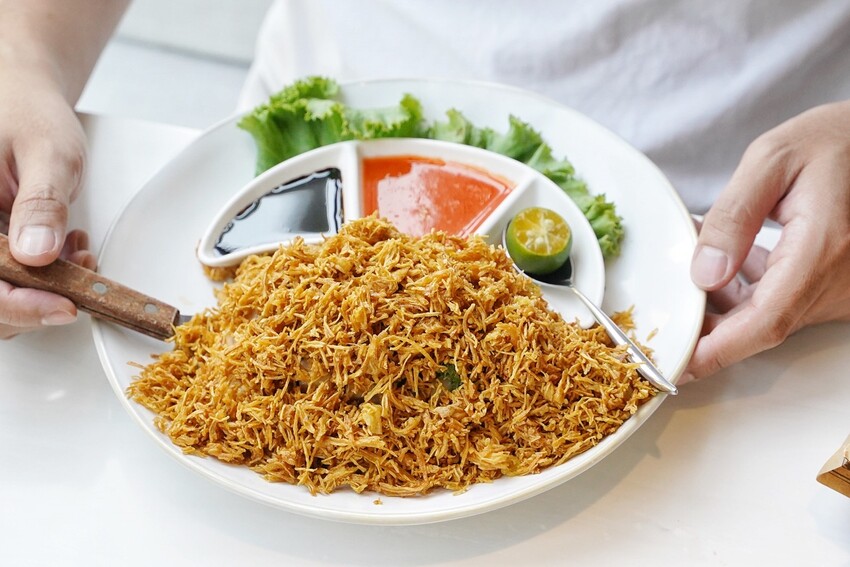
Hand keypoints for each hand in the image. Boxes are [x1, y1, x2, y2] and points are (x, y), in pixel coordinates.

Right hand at [0, 62, 94, 338]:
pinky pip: (10, 278)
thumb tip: (36, 253)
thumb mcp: (47, 152)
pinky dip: (45, 277)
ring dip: (44, 291)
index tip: (64, 306)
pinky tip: (69, 250)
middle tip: (82, 282)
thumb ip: (42, 203)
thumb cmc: (26, 111)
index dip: (17, 305)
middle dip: (36, 301)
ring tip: (78, 255)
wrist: (19, 94)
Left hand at [684, 100, 849, 380]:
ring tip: (687, 273)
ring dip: (724, 305)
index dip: (717, 350)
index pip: (764, 321)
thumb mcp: (771, 160)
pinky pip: (784, 302)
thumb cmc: (831, 141)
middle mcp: (837, 281)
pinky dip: (747, 291)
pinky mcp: (835, 286)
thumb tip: (703, 274)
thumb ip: (734, 216)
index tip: (678, 364)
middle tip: (664, 317)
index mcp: (822, 249)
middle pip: (763, 326)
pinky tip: (724, 264)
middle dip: (709, 329)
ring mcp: (841, 289)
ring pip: (771, 316)